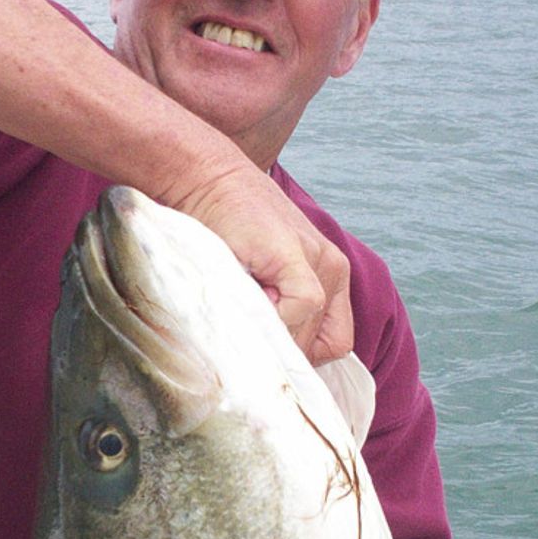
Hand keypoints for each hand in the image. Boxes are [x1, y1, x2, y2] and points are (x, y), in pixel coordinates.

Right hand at [168, 165, 352, 365]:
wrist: (205, 179)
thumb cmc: (221, 228)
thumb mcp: (257, 270)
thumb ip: (271, 305)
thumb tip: (266, 359)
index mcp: (328, 274)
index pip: (332, 343)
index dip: (298, 356)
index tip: (265, 351)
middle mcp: (332, 269)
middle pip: (318, 344)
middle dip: (281, 349)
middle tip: (246, 332)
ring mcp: (319, 261)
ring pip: (308, 331)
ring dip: (273, 334)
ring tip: (241, 308)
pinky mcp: (299, 255)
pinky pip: (303, 306)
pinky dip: (276, 317)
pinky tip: (247, 300)